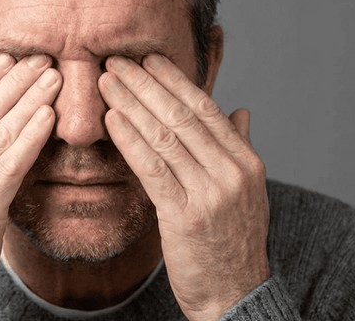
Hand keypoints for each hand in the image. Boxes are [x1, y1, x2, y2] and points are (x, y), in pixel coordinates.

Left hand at [98, 55, 269, 319]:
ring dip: (131, 104)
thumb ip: (241, 147)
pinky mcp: (185, 216)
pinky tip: (112, 119)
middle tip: (117, 61)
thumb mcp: (248, 192)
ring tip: (106, 82)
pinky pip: (152, 169)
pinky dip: (130, 139)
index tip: (149, 60)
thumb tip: (241, 111)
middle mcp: (232, 173)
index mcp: (246, 163)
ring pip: (165, 137)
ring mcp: (210, 194)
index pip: (206, 109)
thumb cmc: (233, 242)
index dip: (175, 81)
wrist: (235, 295)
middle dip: (146, 84)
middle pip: (182, 116)